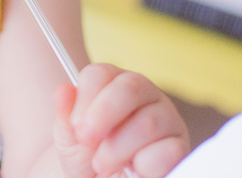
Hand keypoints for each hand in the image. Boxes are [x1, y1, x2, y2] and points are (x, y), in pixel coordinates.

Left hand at [53, 63, 188, 177]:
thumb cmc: (88, 155)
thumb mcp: (70, 137)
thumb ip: (66, 114)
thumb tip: (62, 91)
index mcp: (113, 83)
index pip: (100, 74)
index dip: (85, 98)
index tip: (74, 125)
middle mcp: (144, 94)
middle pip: (129, 88)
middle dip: (103, 115)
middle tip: (85, 140)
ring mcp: (166, 118)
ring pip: (148, 122)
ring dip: (118, 148)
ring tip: (102, 164)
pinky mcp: (179, 146)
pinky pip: (168, 151)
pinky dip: (144, 165)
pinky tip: (134, 170)